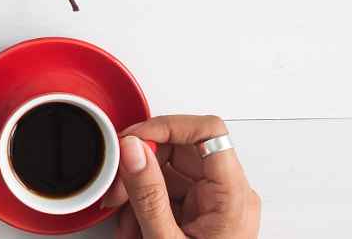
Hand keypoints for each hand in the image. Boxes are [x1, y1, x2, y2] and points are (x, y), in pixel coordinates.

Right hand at [100, 115, 260, 238]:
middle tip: (117, 184)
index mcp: (233, 196)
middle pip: (181, 151)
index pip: (209, 131)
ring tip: (123, 217)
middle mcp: (229, 195)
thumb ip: (147, 193)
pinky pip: (168, 194)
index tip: (135, 138)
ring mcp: (215, 205)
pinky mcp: (200, 216)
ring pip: (168, 172)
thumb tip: (133, 148)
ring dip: (137, 190)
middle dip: (141, 165)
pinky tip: (132, 227)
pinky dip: (144, 206)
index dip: (168, 125)